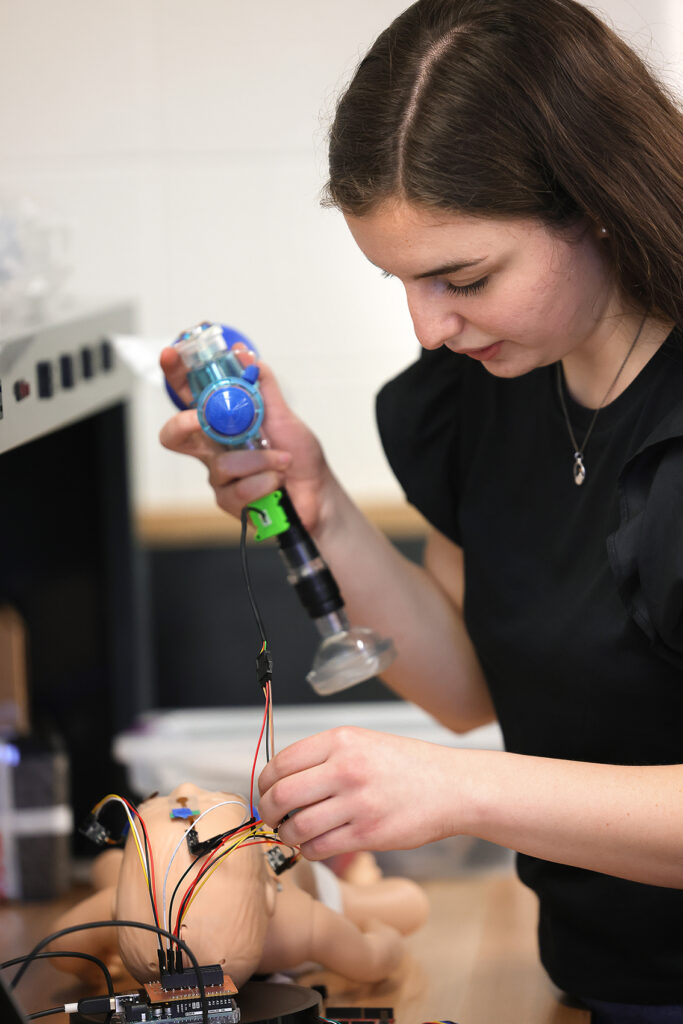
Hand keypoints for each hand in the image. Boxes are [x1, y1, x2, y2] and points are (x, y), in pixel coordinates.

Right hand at [158, 345, 330, 532]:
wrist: (317, 493)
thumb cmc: (299, 456)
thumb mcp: (283, 415)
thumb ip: (263, 386)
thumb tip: (244, 354)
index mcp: (223, 423)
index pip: (191, 397)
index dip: (176, 374)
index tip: (171, 353)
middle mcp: (215, 449)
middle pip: (174, 435)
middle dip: (183, 423)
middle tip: (200, 418)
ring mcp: (219, 476)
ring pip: (223, 464)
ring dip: (260, 460)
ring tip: (282, 461)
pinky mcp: (228, 500)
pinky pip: (239, 489)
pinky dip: (265, 481)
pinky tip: (277, 482)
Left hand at [258, 726, 464, 859]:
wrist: (451, 787)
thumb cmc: (407, 766)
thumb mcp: (364, 742)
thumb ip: (325, 756)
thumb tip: (282, 779)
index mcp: (341, 740)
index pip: (281, 763)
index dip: (265, 783)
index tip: (267, 793)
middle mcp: (346, 768)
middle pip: (281, 795)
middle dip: (268, 812)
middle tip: (272, 818)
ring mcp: (357, 802)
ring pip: (297, 826)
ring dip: (287, 834)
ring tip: (293, 833)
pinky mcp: (368, 834)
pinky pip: (319, 847)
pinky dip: (309, 849)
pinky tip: (316, 843)